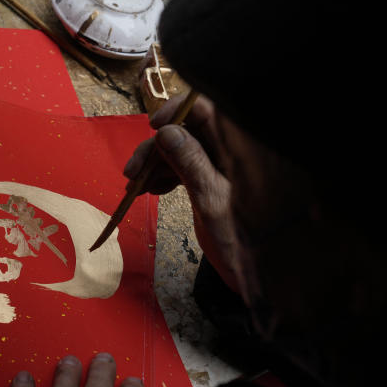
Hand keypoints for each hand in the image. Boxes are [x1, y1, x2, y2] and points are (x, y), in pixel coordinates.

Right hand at [123, 94, 241, 292]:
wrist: (255, 275)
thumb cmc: (243, 239)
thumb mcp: (211, 200)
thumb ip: (190, 163)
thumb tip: (165, 132)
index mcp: (240, 149)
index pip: (207, 110)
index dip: (178, 111)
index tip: (153, 126)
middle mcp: (230, 152)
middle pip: (186, 131)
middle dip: (156, 147)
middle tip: (132, 170)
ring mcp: (219, 166)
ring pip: (179, 150)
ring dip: (154, 164)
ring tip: (136, 186)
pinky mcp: (210, 181)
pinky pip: (181, 168)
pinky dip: (162, 176)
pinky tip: (150, 190)